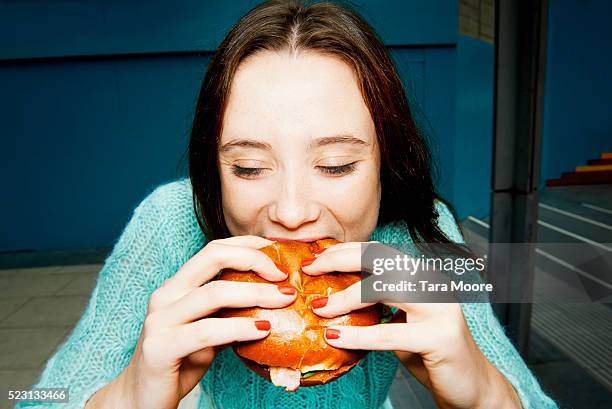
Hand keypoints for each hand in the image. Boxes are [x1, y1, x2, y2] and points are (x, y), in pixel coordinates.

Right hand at [105, 236, 296, 408]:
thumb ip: (231, 312)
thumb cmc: (181, 362)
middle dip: (255, 260)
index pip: (214, 249)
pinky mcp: (160, 348)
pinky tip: (263, 329)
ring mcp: (160, 320)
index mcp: (177, 285)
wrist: (142, 399)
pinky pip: (207, 331)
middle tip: (284, 275)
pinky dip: (239, 327)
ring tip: (285, 299)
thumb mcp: (211, 330)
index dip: (248, 245)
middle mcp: (166, 295)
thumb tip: (275, 297)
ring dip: (256, 293)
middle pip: (213, 257)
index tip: (279, 250)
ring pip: (214, 293)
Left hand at [302, 241, 520, 408]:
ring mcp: (440, 307)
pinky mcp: (441, 337)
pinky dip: (359, 335)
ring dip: (345, 296)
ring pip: (384, 288)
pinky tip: (335, 337)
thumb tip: (329, 295)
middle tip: (310, 270)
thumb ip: (375, 304)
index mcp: (421, 274)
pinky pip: (390, 332)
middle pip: (379, 259)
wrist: (471, 386)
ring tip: (319, 307)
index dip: (344, 251)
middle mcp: (432, 283)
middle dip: (339, 260)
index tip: (314, 259)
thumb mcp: (399, 320)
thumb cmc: (428, 352)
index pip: (378, 251)